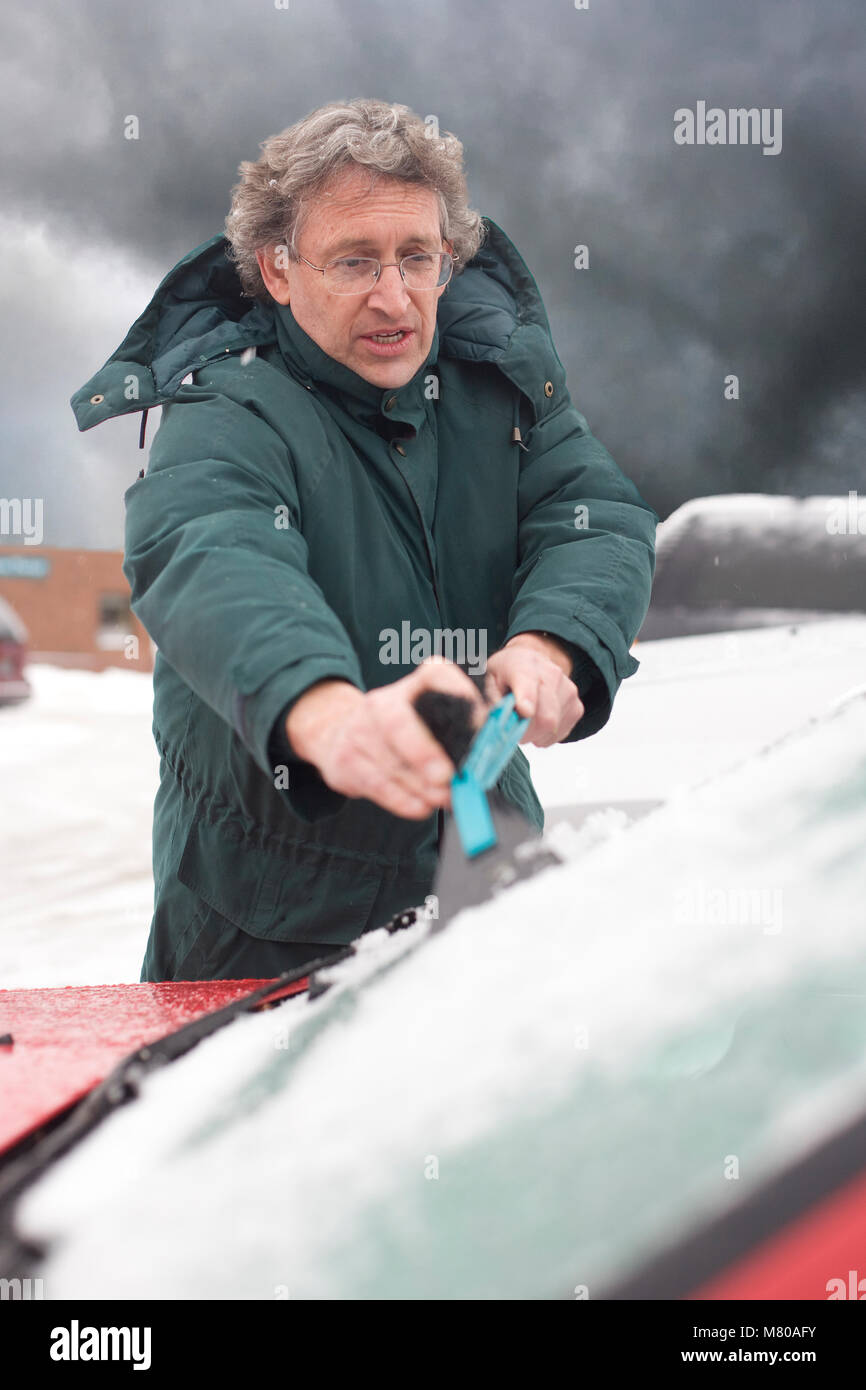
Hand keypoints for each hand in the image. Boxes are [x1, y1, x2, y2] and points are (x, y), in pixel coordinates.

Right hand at [284, 657, 487, 818]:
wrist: (338, 734)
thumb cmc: (403, 732)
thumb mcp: (428, 718)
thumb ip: (461, 729)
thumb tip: (493, 748)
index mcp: (413, 686)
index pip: (436, 675)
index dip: (458, 694)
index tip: (479, 721)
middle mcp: (382, 702)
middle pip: (397, 722)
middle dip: (423, 751)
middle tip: (447, 777)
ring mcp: (360, 731)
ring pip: (390, 761)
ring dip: (421, 786)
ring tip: (445, 798)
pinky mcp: (346, 761)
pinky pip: (376, 784)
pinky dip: (403, 800)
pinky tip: (422, 807)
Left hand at [484, 632, 583, 746]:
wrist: (531, 661)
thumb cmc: (506, 672)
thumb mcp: (488, 679)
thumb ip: (490, 699)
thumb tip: (496, 723)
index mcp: (523, 663)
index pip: (528, 681)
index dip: (528, 699)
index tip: (524, 712)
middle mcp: (551, 674)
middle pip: (545, 717)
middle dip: (525, 732)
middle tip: (512, 728)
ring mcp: (568, 690)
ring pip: (551, 729)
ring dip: (533, 733)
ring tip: (524, 719)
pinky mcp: (577, 706)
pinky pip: (559, 734)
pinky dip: (544, 735)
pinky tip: (536, 721)